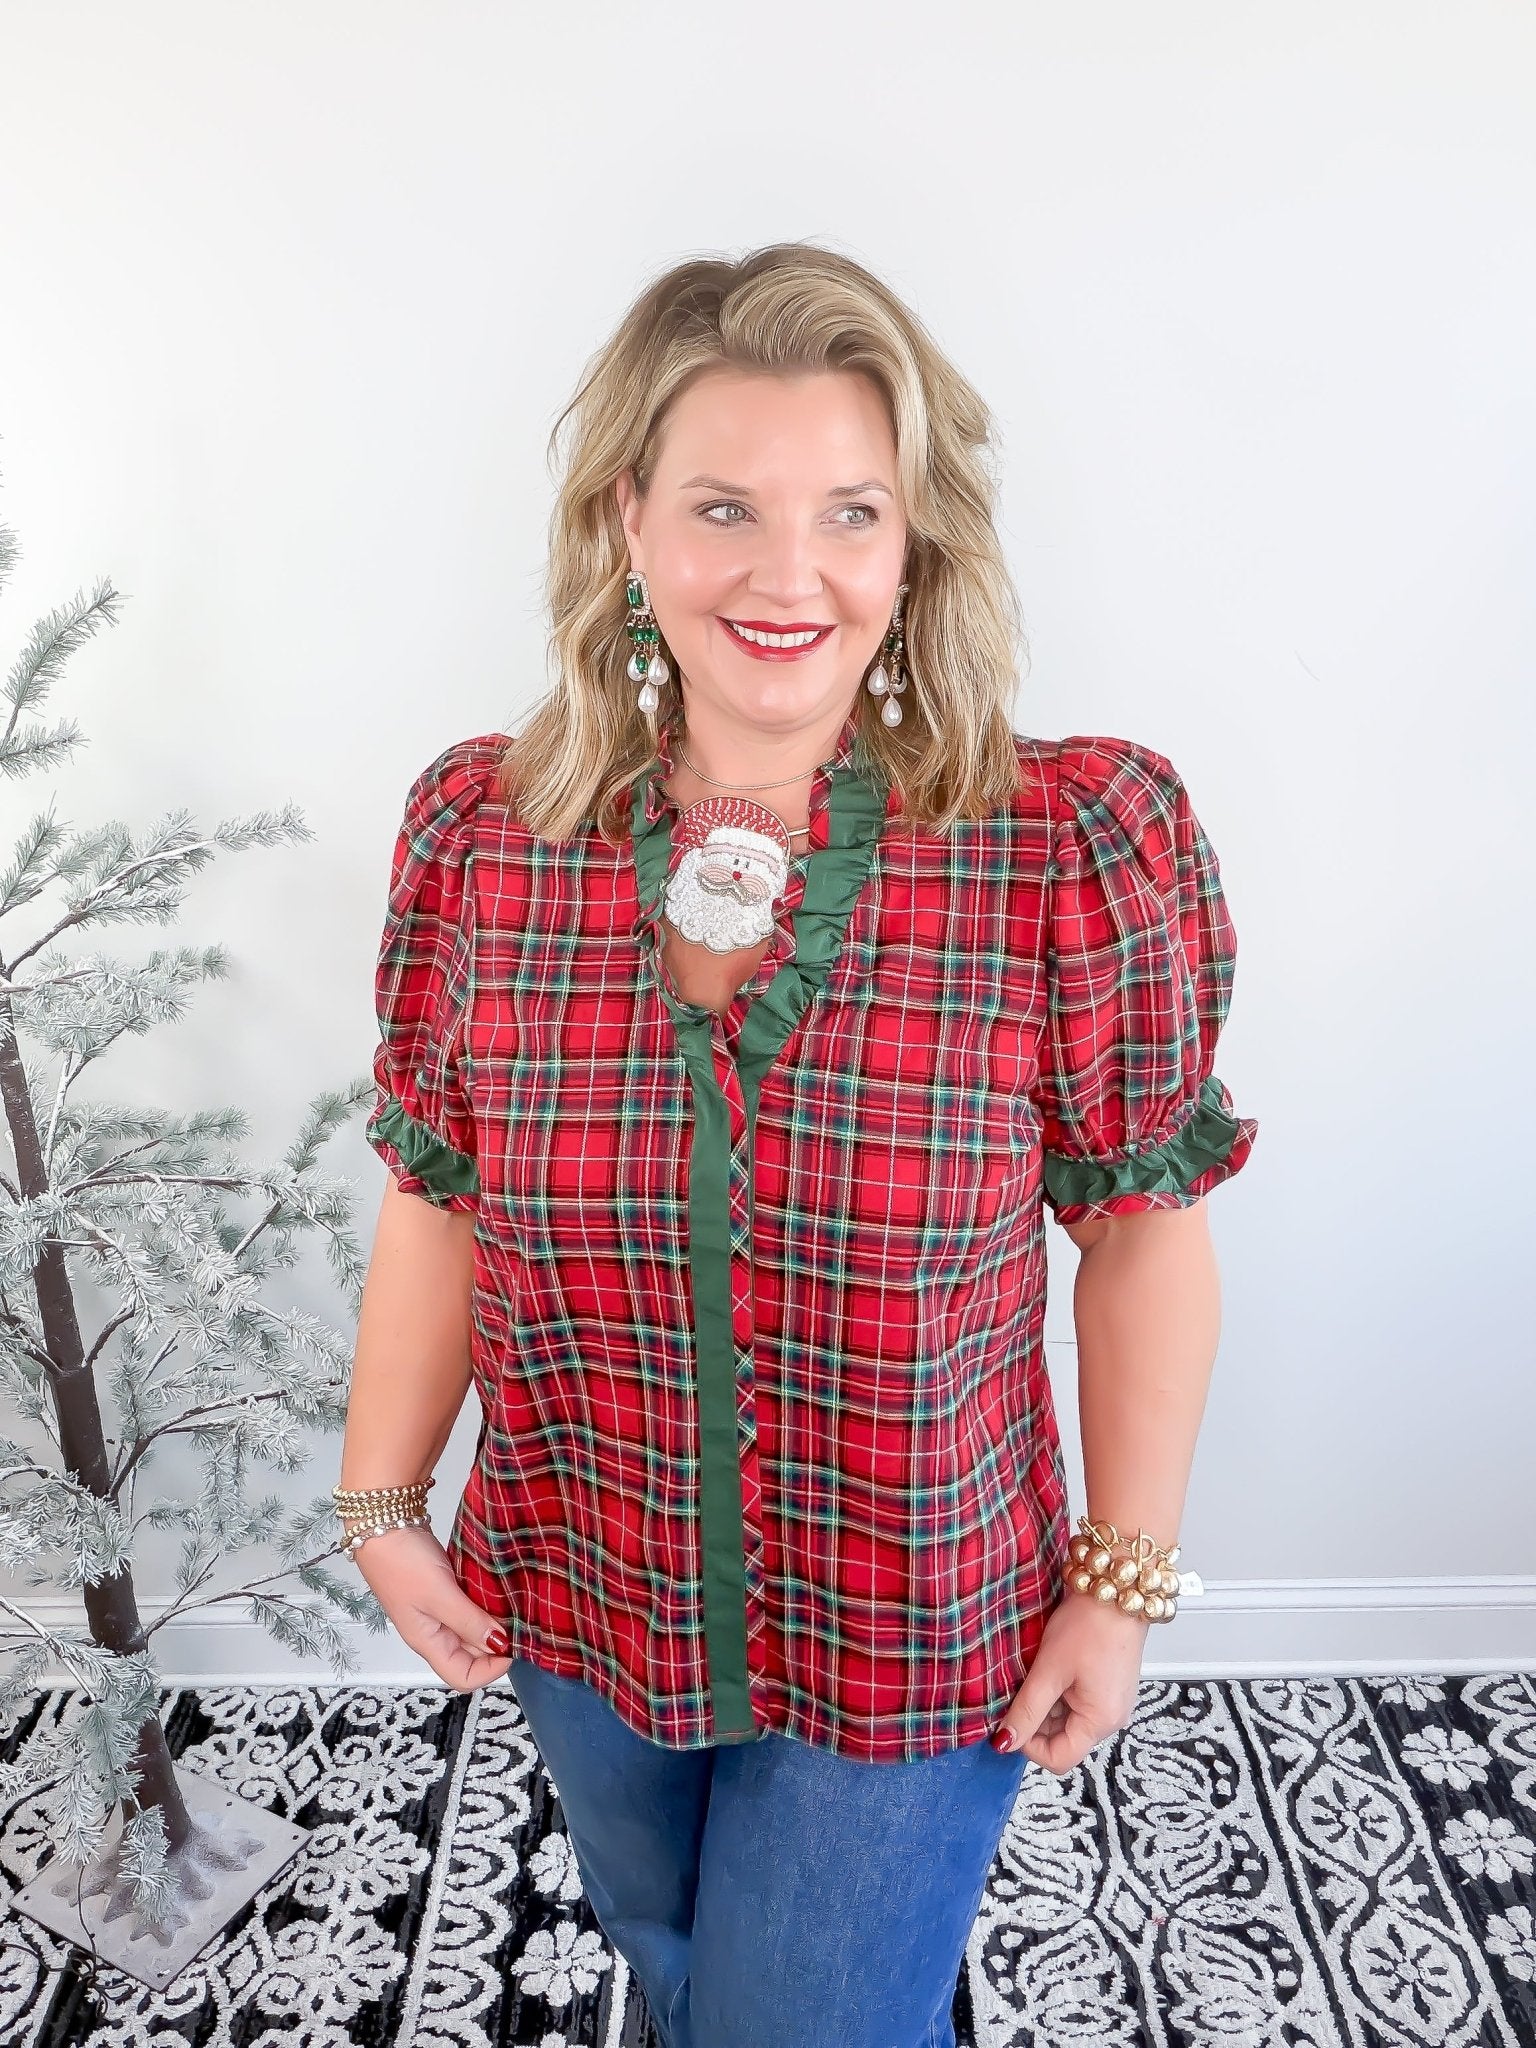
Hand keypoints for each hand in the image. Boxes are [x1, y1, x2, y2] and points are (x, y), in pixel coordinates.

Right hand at [348, 1524, 514, 1692]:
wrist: (382, 1524)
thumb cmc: (401, 1562)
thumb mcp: (439, 1594)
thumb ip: (469, 1621)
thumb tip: (499, 1645)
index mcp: (428, 1642)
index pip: (462, 1678)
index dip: (490, 1670)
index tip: (512, 1645)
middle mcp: (434, 1632)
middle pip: (471, 1656)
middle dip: (496, 1644)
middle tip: (518, 1621)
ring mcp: (438, 1611)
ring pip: (472, 1630)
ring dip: (492, 1623)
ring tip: (512, 1606)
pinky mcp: (443, 1590)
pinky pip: (469, 1608)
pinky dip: (485, 1604)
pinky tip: (498, 1592)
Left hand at [992, 1591, 1150, 1773]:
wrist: (1115, 1590)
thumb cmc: (1088, 1627)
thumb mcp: (1049, 1670)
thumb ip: (1027, 1710)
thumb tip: (1006, 1743)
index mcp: (1100, 1722)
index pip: (1059, 1759)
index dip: (1028, 1746)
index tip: (1009, 1719)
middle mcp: (1110, 1719)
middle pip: (1063, 1740)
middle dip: (1035, 1721)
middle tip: (1019, 1690)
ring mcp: (1110, 1702)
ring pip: (1067, 1720)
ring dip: (1045, 1704)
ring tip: (1035, 1674)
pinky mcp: (1107, 1686)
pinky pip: (1077, 1701)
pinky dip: (1058, 1691)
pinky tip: (1049, 1668)